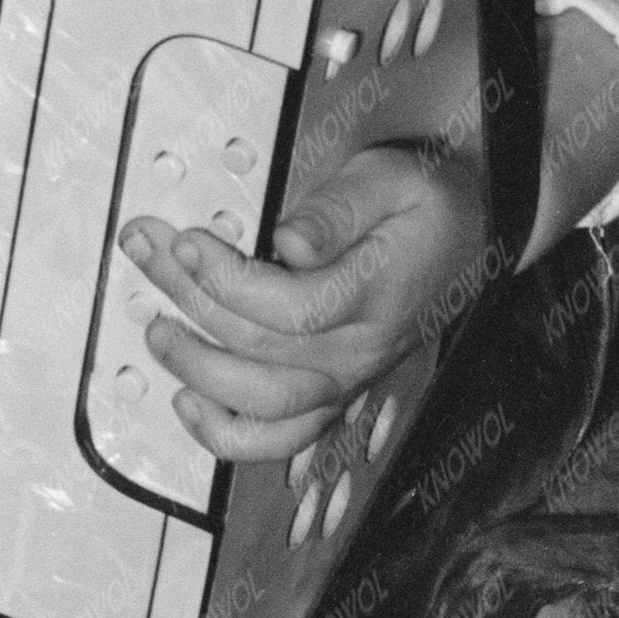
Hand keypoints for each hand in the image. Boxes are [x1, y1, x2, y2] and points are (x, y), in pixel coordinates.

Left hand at [118, 139, 486, 464]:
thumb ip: (339, 209)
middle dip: (189, 298)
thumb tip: (289, 241)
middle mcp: (360, 351)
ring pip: (263, 403)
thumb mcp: (388, 179)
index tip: (184, 241)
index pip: (288, 305)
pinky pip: (279, 438)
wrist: (469, 235)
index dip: (224, 278)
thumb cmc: (425, 204)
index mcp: (376, 296)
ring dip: (198, 370)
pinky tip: (189, 402)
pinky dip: (228, 435)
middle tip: (148, 254)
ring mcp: (346, 380)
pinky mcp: (332, 393)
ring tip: (158, 329)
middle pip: (260, 345)